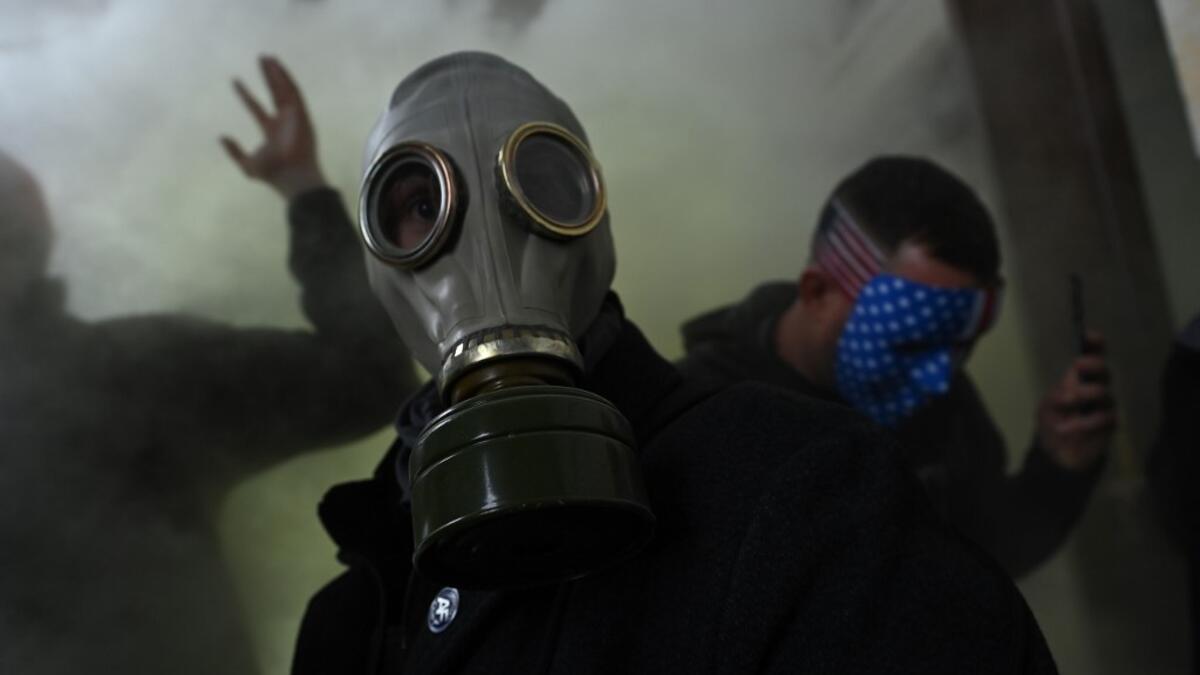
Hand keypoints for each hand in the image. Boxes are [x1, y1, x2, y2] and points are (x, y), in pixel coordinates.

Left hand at [220, 55, 326, 199]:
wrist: (292, 176)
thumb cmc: (273, 174)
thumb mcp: (247, 164)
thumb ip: (234, 151)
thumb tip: (222, 137)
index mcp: (271, 132)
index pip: (256, 108)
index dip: (245, 95)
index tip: (234, 80)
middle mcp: (284, 122)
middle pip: (274, 94)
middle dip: (267, 77)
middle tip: (260, 60)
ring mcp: (294, 117)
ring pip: (284, 90)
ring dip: (276, 74)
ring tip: (267, 57)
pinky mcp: (301, 114)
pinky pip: (293, 92)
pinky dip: (286, 78)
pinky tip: (277, 67)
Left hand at [1036, 332, 1115, 470]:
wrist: (1057, 454)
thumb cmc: (1052, 424)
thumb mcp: (1047, 408)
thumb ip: (1056, 396)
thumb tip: (1069, 391)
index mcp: (1077, 380)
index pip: (1090, 358)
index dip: (1094, 345)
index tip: (1092, 336)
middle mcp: (1093, 389)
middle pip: (1103, 371)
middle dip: (1093, 365)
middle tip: (1079, 365)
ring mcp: (1103, 406)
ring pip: (1104, 393)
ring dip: (1084, 395)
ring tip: (1067, 403)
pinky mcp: (1109, 424)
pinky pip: (1106, 417)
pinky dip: (1086, 422)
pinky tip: (1070, 428)